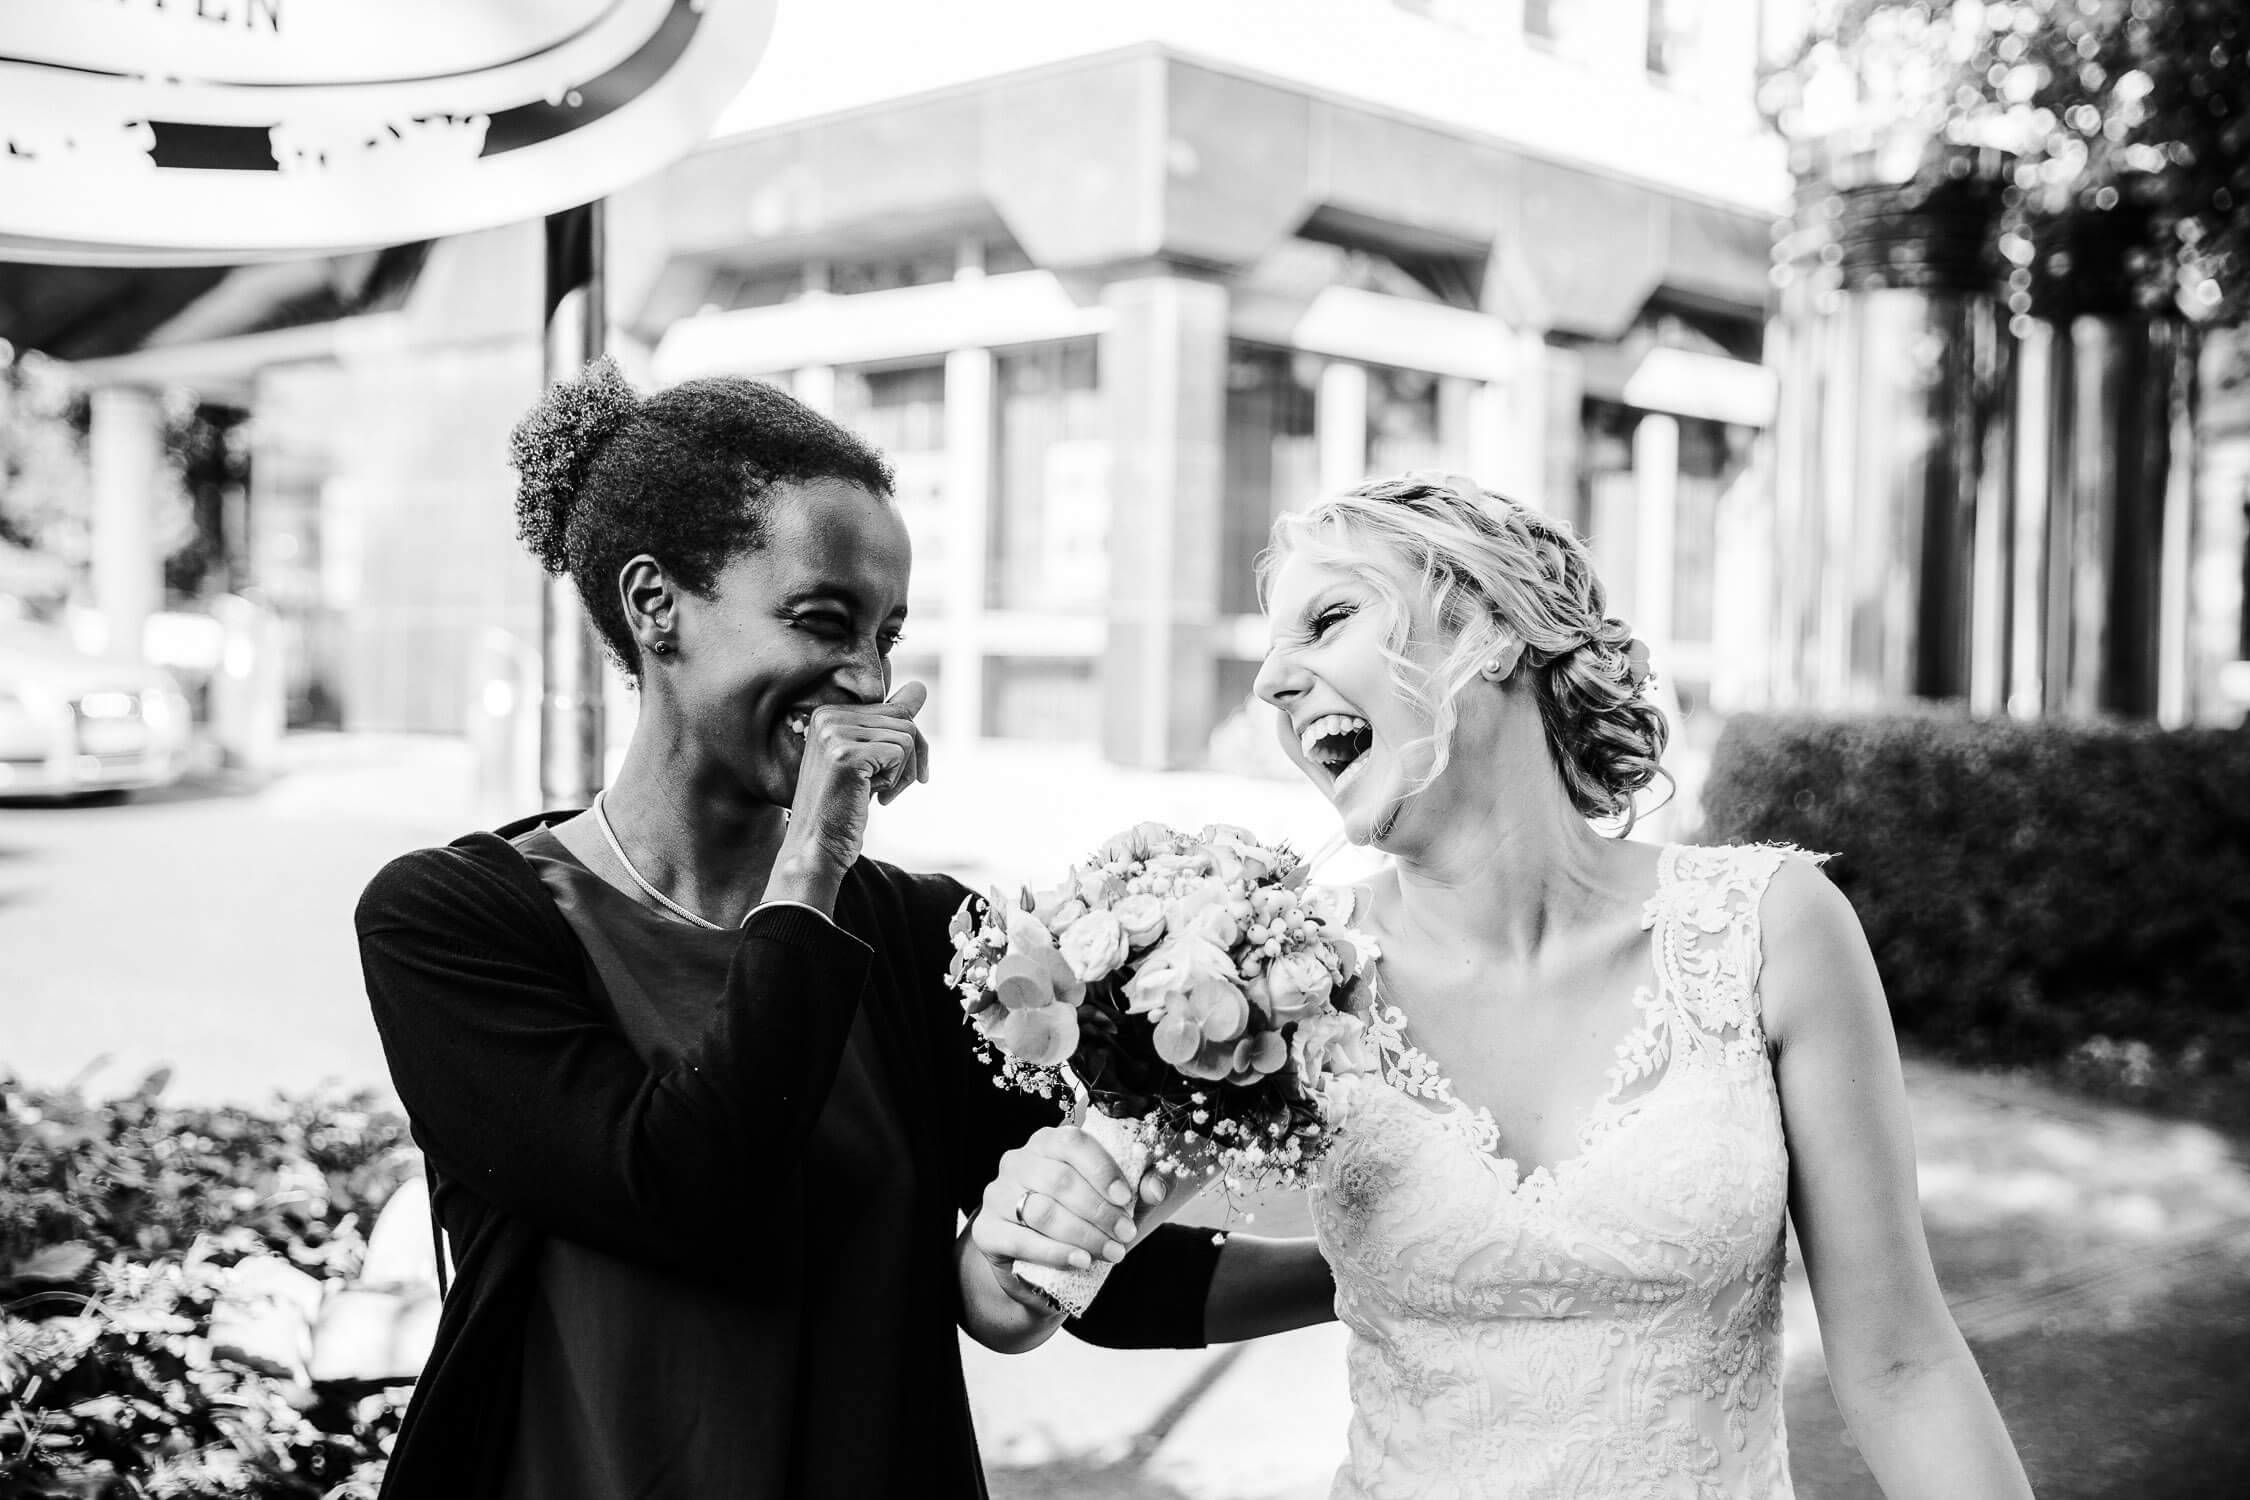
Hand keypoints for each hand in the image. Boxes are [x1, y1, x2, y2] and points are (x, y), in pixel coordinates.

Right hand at [777, 681, 929, 876]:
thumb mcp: (869, 759)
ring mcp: (834, 733)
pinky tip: (874, 797)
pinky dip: (898, 780)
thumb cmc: (842, 809)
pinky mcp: (846, 754)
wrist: (816, 849)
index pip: (894, 709)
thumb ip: (890, 723)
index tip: (895, 774)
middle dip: (911, 760)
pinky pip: (901, 751)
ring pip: (907, 735)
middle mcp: (827, 716)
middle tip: (889, 790)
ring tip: (879, 794)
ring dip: (905, 773)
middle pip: (904, 720)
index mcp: (828, 713)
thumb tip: (919, 687)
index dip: (907, 746)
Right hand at [971, 1125, 1146, 1293]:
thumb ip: (1137, 1191)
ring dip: (1083, 1235)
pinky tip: (1080, 1261)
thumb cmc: (1078, 1221)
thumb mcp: (1112, 1204)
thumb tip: (1156, 1187)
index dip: (1102, 1169)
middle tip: (1126, 1235)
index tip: (1127, 1198)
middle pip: (1060, 1180)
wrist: (1035, 1265)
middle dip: (1099, 1211)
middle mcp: (1017, 1161)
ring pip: (1042, 1210)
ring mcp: (997, 1194)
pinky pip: (1020, 1240)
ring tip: (1111, 1253)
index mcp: (1047, 1142)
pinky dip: (1054, 1252)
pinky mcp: (985, 1229)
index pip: (1072, 1142)